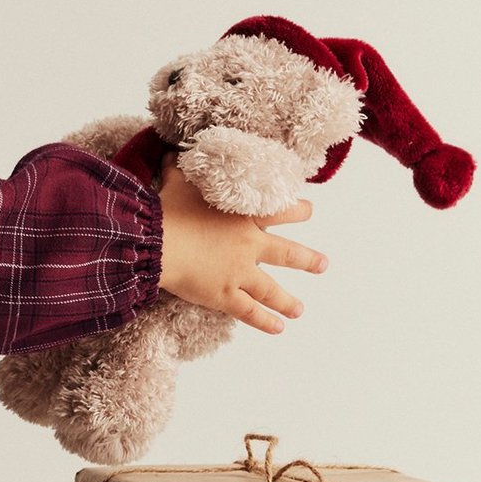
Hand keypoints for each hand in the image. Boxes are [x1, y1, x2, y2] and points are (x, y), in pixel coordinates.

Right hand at [156, 159, 327, 333]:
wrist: (157, 241)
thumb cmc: (167, 209)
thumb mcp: (176, 182)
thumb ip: (178, 170)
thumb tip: (170, 153)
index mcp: (242, 216)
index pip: (278, 211)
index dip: (296, 210)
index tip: (309, 211)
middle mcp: (248, 245)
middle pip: (286, 253)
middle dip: (307, 259)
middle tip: (322, 264)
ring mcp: (239, 273)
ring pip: (271, 290)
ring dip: (288, 301)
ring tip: (299, 309)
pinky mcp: (224, 295)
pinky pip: (249, 311)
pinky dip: (264, 321)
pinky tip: (278, 328)